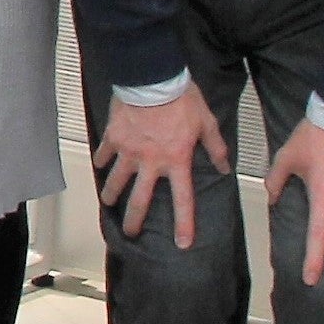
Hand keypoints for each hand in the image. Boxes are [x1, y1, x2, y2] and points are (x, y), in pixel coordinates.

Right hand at [92, 82, 230, 250]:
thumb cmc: (181, 100)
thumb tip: (223, 167)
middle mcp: (151, 163)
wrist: (152, 80)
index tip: (182, 243)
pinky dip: (102, 160)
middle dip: (134, 220)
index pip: (183, 200)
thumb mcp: (206, 123)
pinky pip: (105, 153)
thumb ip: (215, 147)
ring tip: (108, 202)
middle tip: (130, 232)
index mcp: (176, 161)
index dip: (184, 224)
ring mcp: (129, 152)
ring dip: (111, 194)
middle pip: (140, 199)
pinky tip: (99, 165)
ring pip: (116, 181)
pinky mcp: (114, 137)